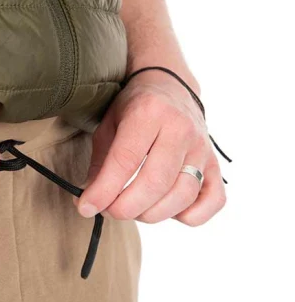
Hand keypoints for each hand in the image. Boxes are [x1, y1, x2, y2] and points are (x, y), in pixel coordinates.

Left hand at [74, 70, 225, 225]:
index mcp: (149, 113)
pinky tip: (168, 209)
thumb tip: (89, 203)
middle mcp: (180, 129)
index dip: (103, 191)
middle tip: (108, 210)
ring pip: (182, 196)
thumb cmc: (134, 109)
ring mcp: (202, 147)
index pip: (125, 161)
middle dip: (125, 208)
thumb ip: (99, 165)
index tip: (86, 208)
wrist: (170, 86)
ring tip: (133, 209)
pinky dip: (192, 215)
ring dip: (151, 214)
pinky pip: (214, 200)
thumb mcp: (108, 126)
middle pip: (154, 184)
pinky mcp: (216, 163)